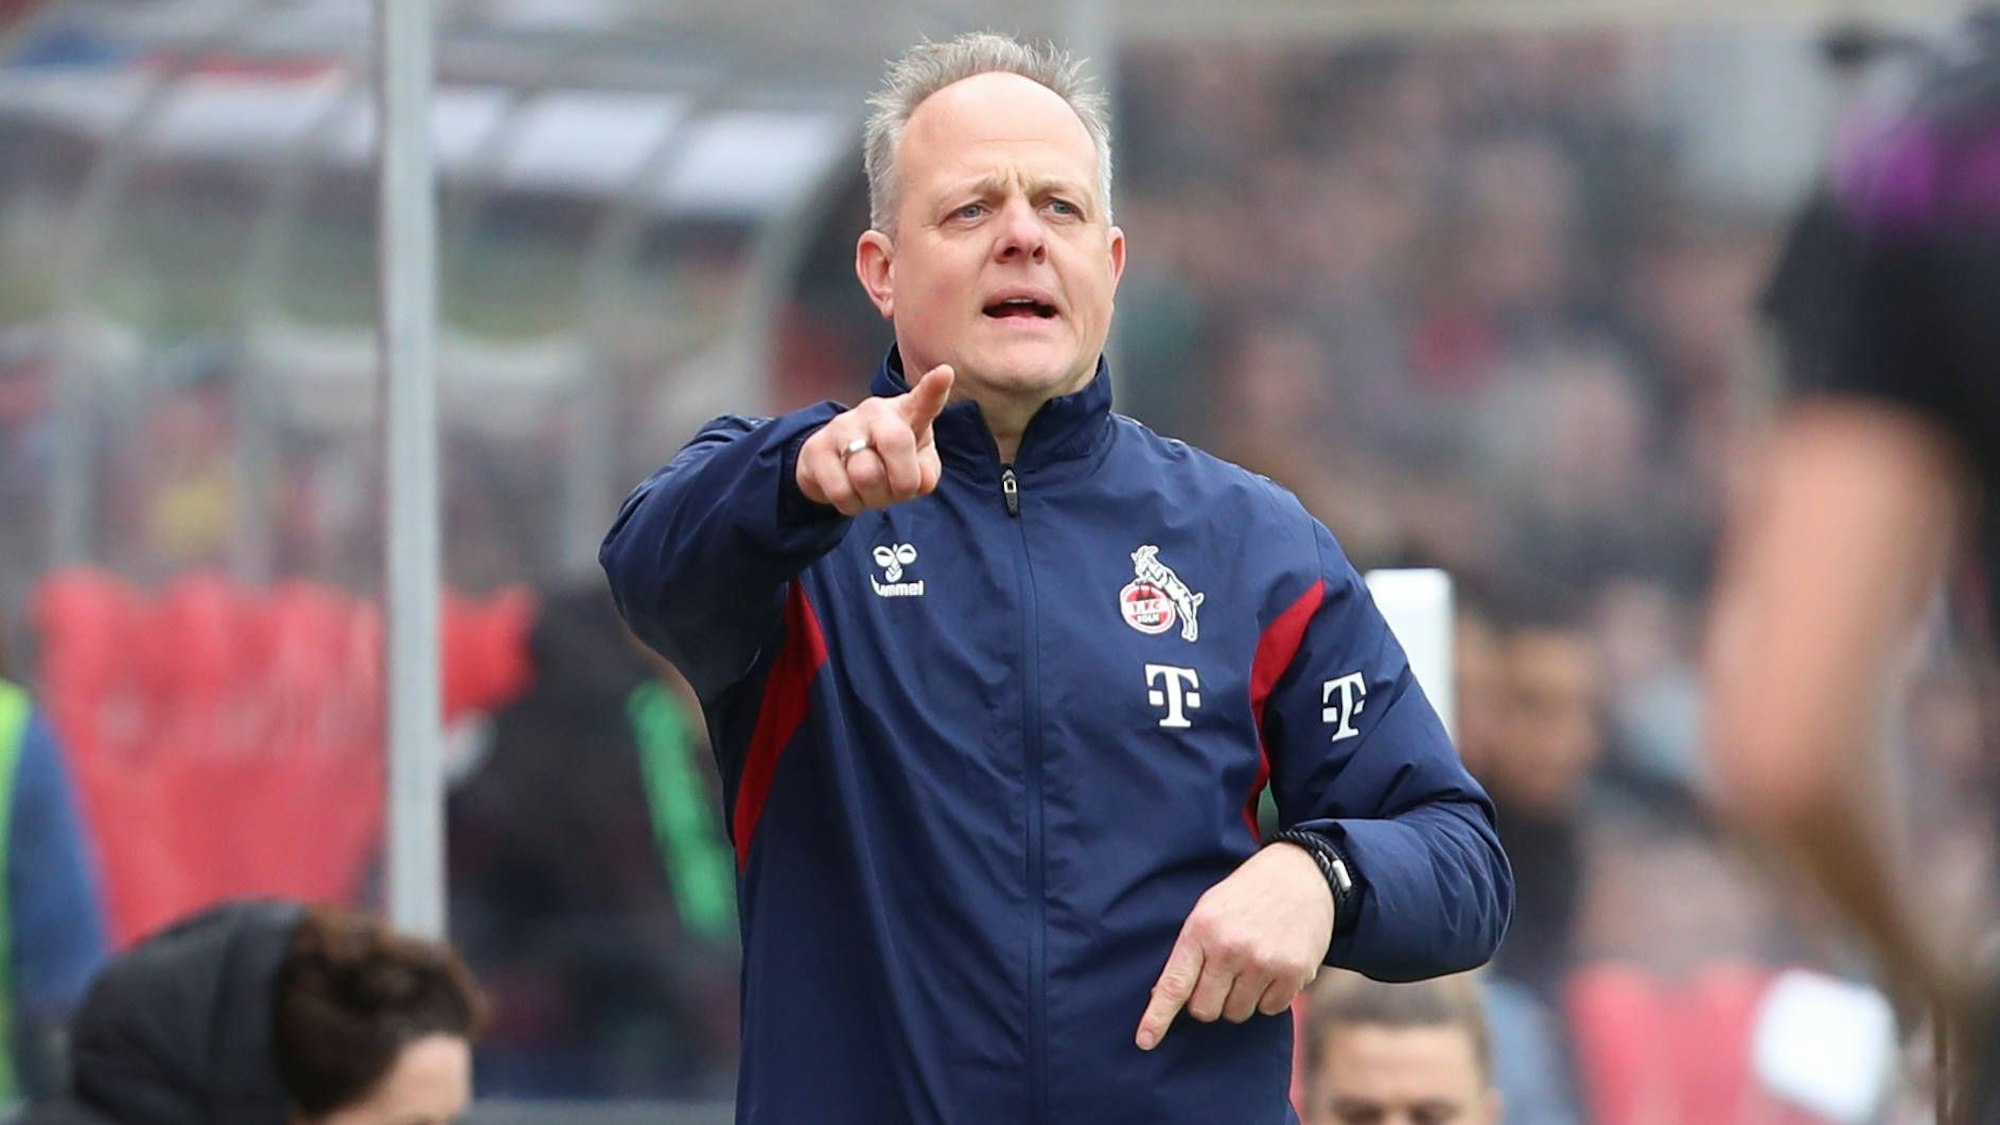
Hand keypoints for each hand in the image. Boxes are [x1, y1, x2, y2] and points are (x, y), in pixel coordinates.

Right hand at [796, 365, 953, 515]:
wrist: (837, 465)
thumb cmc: (887, 461)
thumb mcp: (916, 466)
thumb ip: (927, 473)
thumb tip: (919, 479)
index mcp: (906, 413)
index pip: (924, 400)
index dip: (934, 389)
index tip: (945, 373)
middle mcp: (875, 412)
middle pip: (895, 442)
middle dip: (903, 482)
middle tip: (898, 492)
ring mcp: (843, 426)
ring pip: (866, 475)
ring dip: (875, 498)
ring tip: (872, 492)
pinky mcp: (817, 448)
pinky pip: (841, 491)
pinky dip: (852, 505)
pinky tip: (851, 493)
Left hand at [1135, 842, 1334, 1050]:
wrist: (1299, 874)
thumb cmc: (1245, 897)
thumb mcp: (1207, 912)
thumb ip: (1189, 953)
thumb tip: (1162, 996)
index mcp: (1202, 930)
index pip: (1174, 984)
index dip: (1158, 1016)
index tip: (1145, 1041)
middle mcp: (1230, 948)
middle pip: (1205, 1010)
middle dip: (1209, 1001)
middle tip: (1222, 976)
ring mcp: (1263, 961)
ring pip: (1237, 1013)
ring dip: (1240, 999)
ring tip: (1250, 964)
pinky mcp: (1293, 972)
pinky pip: (1270, 1010)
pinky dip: (1269, 996)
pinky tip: (1273, 967)